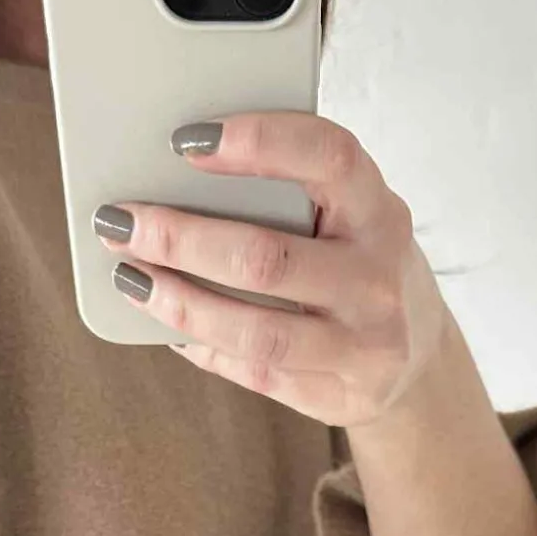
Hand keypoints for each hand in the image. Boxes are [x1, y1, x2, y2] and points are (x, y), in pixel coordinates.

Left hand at [94, 112, 452, 427]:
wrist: (416, 357)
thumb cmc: (357, 263)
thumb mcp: (351, 215)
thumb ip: (293, 189)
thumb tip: (177, 169)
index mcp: (379, 212)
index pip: (328, 159)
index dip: (259, 142)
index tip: (187, 139)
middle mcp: (377, 281)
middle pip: (267, 258)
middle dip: (180, 239)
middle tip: (120, 221)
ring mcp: (362, 346)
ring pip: (256, 330)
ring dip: (179, 303)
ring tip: (130, 277)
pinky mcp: (336, 396)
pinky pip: (251, 372)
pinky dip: (199, 344)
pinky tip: (163, 322)